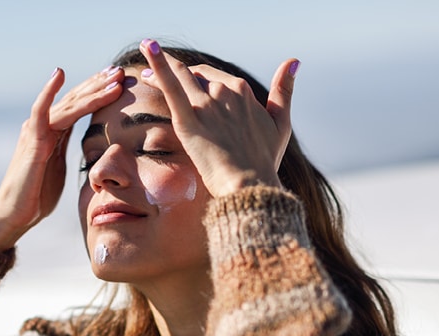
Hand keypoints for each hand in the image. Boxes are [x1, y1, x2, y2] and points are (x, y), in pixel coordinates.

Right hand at [0, 66, 123, 249]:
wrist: (15, 214)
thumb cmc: (37, 195)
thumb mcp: (59, 168)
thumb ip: (67, 152)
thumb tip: (86, 150)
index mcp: (54, 132)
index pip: (79, 106)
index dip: (98, 92)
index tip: (119, 81)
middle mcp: (44, 125)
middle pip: (76, 99)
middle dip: (99, 84)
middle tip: (120, 70)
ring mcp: (36, 130)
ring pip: (68, 104)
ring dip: (92, 90)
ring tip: (112, 77)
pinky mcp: (31, 140)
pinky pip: (41, 111)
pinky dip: (49, 91)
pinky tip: (59, 74)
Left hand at [138, 39, 298, 196]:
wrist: (250, 184)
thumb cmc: (265, 160)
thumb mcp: (280, 122)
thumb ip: (284, 90)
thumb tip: (294, 61)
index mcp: (243, 91)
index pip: (214, 77)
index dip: (198, 77)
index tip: (186, 79)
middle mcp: (224, 92)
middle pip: (195, 76)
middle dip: (177, 73)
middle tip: (154, 74)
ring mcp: (205, 104)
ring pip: (180, 76)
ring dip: (161, 66)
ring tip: (144, 64)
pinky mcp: (188, 120)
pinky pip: (170, 86)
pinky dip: (158, 65)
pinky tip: (147, 48)